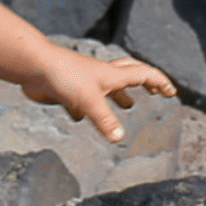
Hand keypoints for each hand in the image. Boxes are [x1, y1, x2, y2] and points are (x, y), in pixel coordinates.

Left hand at [18, 45, 176, 142]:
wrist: (34, 66)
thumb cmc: (64, 77)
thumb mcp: (90, 100)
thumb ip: (105, 120)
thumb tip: (118, 138)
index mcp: (112, 75)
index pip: (144, 75)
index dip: (159, 83)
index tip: (171, 93)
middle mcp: (100, 76)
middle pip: (129, 75)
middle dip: (144, 82)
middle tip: (153, 92)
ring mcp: (83, 81)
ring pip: (106, 88)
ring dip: (118, 95)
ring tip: (127, 104)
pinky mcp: (66, 89)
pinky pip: (80, 99)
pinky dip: (85, 108)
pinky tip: (81, 117)